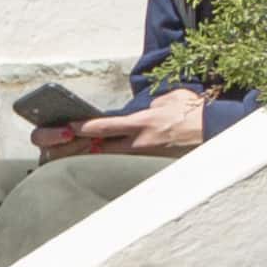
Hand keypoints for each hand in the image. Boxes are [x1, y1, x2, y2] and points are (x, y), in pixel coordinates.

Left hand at [44, 86, 219, 157]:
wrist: (219, 131)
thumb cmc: (192, 111)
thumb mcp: (168, 99)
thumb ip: (146, 105)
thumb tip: (136, 110)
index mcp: (142, 123)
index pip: (104, 127)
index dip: (81, 128)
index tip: (62, 127)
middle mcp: (139, 143)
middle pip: (96, 149)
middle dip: (70, 149)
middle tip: (46, 147)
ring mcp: (143, 157)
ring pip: (104, 161)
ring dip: (80, 159)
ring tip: (55, 157)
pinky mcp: (148, 165)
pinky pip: (120, 166)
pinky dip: (101, 166)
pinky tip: (83, 167)